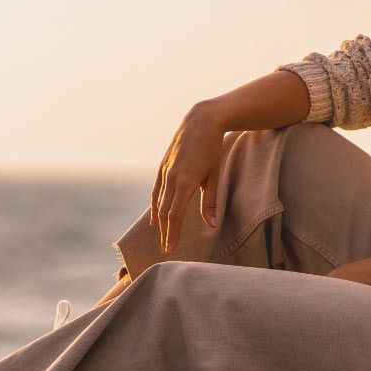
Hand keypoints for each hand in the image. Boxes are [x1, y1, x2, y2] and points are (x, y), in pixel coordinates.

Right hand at [151, 102, 226, 253]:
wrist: (201, 121)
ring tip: (162, 235)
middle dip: (166, 231)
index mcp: (185, 182)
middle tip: (167, 248)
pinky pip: (156, 190)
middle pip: (165, 211)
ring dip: (160, 220)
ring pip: (159, 201)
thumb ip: (210, 201)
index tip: (170, 249)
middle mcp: (171, 178)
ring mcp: (165, 171)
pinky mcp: (163, 165)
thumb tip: (211, 224)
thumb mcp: (215, 175)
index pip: (175, 215)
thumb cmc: (212, 148)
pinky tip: (156, 215)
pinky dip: (155, 204)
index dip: (172, 233)